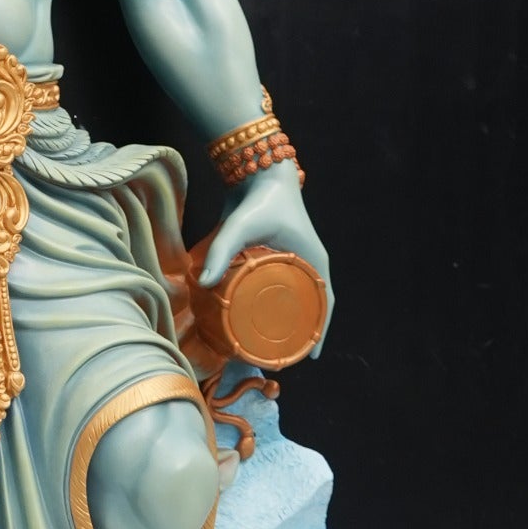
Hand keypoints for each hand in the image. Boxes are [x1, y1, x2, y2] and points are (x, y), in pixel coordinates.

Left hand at [199, 162, 334, 345]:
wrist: (256, 171)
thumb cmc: (258, 199)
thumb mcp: (240, 226)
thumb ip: (221, 251)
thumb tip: (201, 284)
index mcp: (314, 261)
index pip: (326, 303)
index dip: (320, 332)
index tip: (310, 357)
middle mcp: (307, 263)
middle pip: (310, 306)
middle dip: (299, 333)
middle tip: (279, 357)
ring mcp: (292, 260)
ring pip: (293, 297)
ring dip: (284, 319)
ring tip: (266, 343)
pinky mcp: (274, 256)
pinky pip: (278, 286)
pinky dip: (270, 302)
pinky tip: (253, 317)